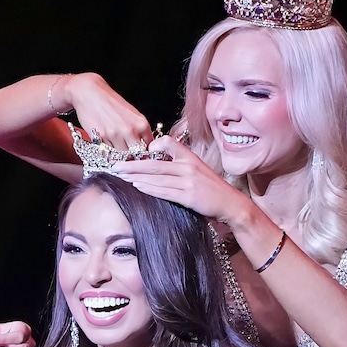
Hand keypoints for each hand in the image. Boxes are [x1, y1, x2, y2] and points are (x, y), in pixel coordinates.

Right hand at [66, 73, 154, 149]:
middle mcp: (130, 130)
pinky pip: (108, 152)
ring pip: (121, 156)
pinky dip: (107, 150)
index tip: (139, 154)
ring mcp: (115, 135)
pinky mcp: (101, 138)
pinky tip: (106, 141)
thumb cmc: (110, 102)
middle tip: (126, 152)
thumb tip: (144, 146)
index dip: (143, 153)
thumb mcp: (132, 114)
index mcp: (141, 124)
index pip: (148, 148)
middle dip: (131, 156)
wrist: (90, 93)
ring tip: (114, 144)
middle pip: (135, 155)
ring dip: (118, 154)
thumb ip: (140, 131)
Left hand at [109, 135, 249, 222]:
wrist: (230, 204)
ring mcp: (188, 181)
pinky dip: (149, 188)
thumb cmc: (212, 189)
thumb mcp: (199, 171)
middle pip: (155, 163)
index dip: (153, 146)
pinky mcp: (188, 196)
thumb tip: (159, 166)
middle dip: (132, 164)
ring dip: (136, 176)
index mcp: (190, 157)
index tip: (140, 153)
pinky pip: (164, 191)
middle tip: (115, 165)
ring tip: (121, 176)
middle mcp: (188, 166)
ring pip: (156, 177)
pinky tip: (137, 186)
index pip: (169, 143)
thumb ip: (181, 166)